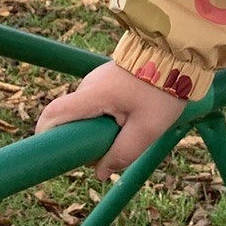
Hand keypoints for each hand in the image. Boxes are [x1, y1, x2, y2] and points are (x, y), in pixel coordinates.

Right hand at [34, 62, 188, 179]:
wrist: (179, 54)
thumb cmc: (163, 90)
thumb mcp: (147, 129)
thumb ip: (122, 153)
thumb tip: (100, 171)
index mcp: (92, 94)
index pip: (53, 114)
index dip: (46, 137)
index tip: (56, 155)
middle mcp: (89, 85)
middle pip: (72, 121)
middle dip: (86, 140)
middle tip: (113, 145)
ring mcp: (98, 81)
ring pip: (88, 115)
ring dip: (102, 128)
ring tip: (131, 128)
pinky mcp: (108, 81)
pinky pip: (99, 106)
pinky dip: (109, 117)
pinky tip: (133, 117)